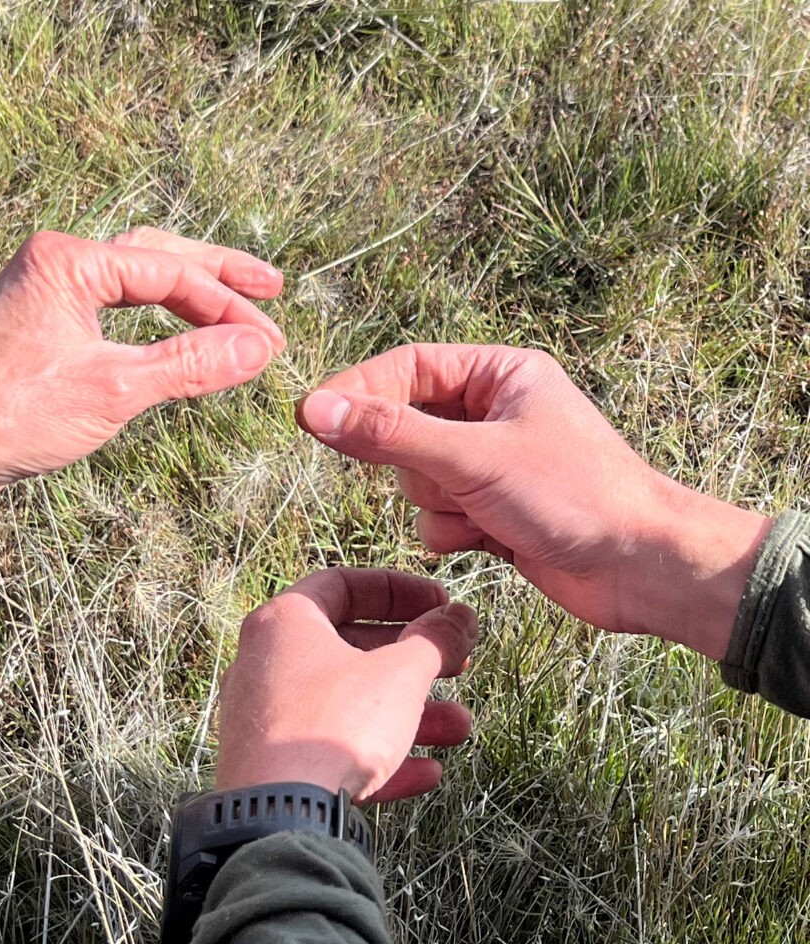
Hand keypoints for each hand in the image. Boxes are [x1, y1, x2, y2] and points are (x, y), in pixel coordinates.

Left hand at [0, 228, 283, 514]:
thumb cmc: (13, 414)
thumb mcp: (112, 390)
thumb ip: (189, 365)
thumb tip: (258, 350)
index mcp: (69, 261)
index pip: (171, 272)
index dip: (227, 306)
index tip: (270, 341)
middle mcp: (58, 263)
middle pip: (157, 255)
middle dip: (217, 274)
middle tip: (270, 288)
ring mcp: (50, 293)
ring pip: (136, 279)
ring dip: (188, 292)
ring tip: (235, 304)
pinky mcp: (46, 326)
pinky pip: (116, 307)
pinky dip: (157, 318)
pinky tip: (179, 329)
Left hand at [216, 567, 476, 802]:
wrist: (277, 818)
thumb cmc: (335, 725)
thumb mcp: (399, 675)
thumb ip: (436, 641)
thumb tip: (462, 617)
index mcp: (285, 622)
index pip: (344, 585)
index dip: (400, 590)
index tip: (441, 604)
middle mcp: (266, 663)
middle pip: (350, 648)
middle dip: (413, 660)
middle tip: (457, 664)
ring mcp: (265, 719)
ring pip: (348, 705)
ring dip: (408, 714)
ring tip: (459, 728)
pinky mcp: (271, 768)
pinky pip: (332, 750)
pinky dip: (379, 754)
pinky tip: (427, 774)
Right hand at [297, 344, 771, 659]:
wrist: (639, 567)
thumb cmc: (576, 495)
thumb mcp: (474, 458)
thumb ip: (390, 433)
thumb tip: (316, 409)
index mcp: (499, 374)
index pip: (407, 368)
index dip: (359, 390)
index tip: (312, 416)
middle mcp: (492, 414)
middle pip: (405, 428)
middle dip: (421, 465)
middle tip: (454, 480)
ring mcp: (489, 465)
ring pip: (415, 479)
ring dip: (440, 504)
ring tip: (488, 512)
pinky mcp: (489, 510)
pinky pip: (434, 517)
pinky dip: (452, 533)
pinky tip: (493, 538)